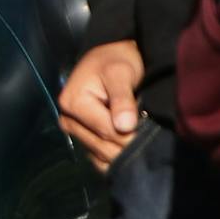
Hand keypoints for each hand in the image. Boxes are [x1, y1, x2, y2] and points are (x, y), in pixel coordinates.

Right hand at [59, 40, 145, 172]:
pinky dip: (116, 157)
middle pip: (103, 146)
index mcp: (72, 103)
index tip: (151, 131)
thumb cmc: (116, 61)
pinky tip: (130, 146)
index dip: (131, 135)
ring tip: (142, 138)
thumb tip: (125, 127)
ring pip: (102, 156)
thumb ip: (122, 99)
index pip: (106, 131)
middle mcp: (68, 120)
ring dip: (123, 152)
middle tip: (151, 135)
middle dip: (128, 144)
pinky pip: (100, 159)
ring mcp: (75, 132)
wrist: (112, 59)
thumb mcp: (120, 72)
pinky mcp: (83, 139)